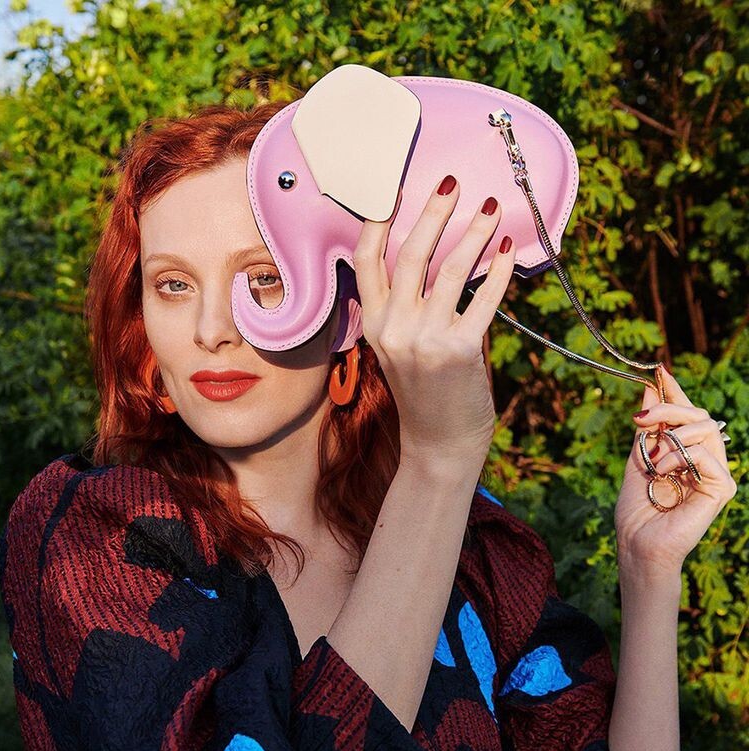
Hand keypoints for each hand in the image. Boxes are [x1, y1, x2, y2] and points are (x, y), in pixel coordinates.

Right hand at [352, 176, 515, 468]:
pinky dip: (499, 272)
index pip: (367, 261)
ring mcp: (426, 340)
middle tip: (451, 182)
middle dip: (433, 211)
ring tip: (490, 208)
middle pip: (411, 254)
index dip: (379, 221)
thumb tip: (432, 251)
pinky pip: (484, 300)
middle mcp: (394, 328)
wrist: (438, 442)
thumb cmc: (423, 391)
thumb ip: (404, 307)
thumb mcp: (398, 347)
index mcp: (374, 324)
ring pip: (451, 269)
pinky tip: (509, 251)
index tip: (395, 188)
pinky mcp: (460, 351)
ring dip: (474, 233)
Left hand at [615, 363, 737, 581]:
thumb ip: (649, 426)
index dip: (675, 391)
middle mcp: (705, 458)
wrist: (636, 540)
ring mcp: (716, 473)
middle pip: (700, 415)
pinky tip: (663, 473)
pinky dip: (681, 458)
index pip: (687, 413)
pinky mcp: (722, 489)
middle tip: (641, 420)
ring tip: (653, 461)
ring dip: (672, 438)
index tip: (660, 370)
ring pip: (707, 429)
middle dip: (669, 410)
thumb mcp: (638, 456)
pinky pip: (709, 456)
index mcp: (685, 450)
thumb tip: (651, 388)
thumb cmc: (637, 506)